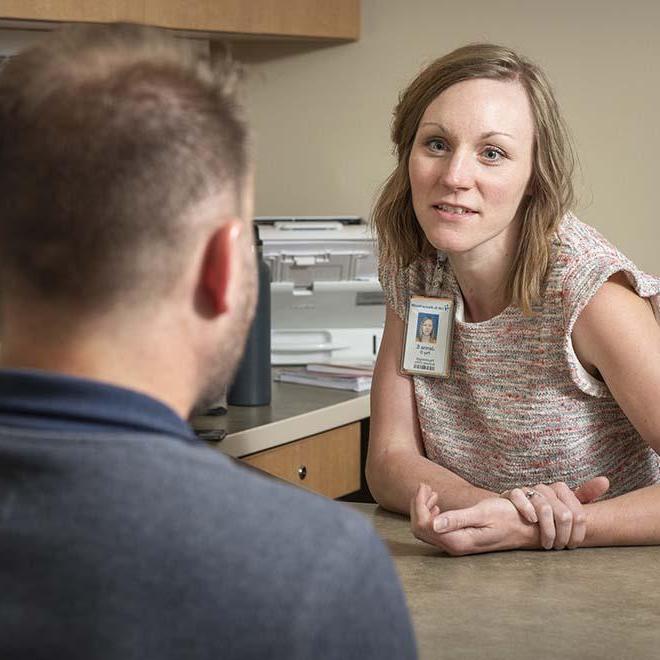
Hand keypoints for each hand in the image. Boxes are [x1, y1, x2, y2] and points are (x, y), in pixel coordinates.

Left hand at [411, 483, 535, 555]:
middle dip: (418, 505)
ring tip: (431, 493)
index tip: (426, 486)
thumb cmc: (508, 518)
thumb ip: (457, 519)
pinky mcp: (459, 541)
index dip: (419, 504)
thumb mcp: (483, 513)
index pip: (423, 525)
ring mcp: (456, 545)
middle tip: (426, 486)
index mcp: (457, 540)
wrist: (526, 529)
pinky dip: (432, 514)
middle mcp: (454, 546)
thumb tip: (433, 524)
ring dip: (424, 509)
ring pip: (426, 529)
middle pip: (420, 528)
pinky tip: (438, 504)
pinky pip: (435, 530)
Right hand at [501, 477, 609, 549]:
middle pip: (563, 514)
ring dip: (547, 530)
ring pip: (544, 508)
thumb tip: (605, 481)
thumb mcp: (566, 504)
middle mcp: (546, 488)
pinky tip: (532, 521)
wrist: (514, 510)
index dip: (578, 533)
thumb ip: (585, 494)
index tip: (573, 545)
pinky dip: (526, 509)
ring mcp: (528, 490)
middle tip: (560, 547)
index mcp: (561, 490)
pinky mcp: (512, 493)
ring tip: (547, 544)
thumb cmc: (544, 511)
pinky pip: (519, 497)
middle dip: (563, 535)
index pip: (578, 513)